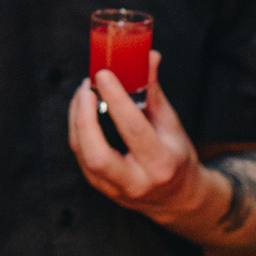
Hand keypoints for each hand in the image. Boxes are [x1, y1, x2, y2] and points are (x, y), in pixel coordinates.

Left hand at [66, 51, 210, 226]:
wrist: (178, 198)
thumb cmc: (176, 156)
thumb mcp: (172, 125)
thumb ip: (154, 92)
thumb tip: (149, 56)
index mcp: (161, 164)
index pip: (133, 130)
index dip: (116, 99)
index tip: (104, 74)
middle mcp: (137, 182)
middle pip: (98, 156)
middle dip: (85, 119)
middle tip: (85, 89)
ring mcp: (116, 190)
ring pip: (84, 157)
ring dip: (77, 121)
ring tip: (82, 94)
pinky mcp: (101, 188)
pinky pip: (81, 158)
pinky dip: (78, 131)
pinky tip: (82, 111)